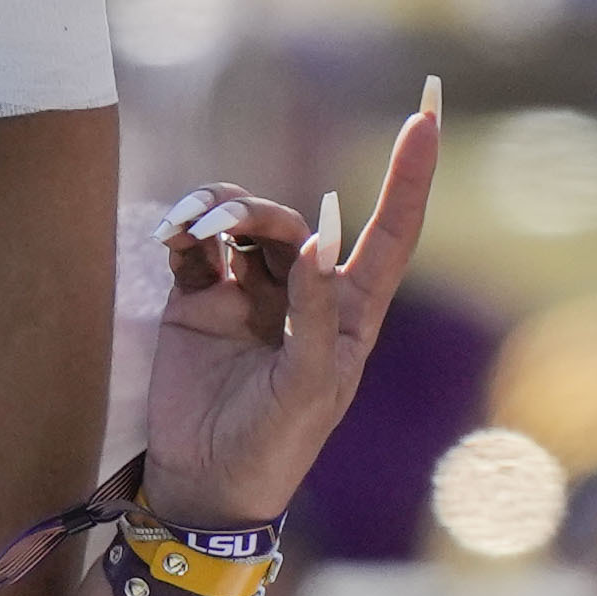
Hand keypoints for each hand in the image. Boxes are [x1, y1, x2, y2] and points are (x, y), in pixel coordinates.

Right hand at [137, 90, 443, 527]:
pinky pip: (198, 248)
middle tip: (220, 226)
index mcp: (349, 314)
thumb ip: (313, 313)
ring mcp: (249, 295)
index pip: (391, 232)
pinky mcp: (200, 302)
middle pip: (293, 219)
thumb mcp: (308, 387)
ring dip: (220, 211)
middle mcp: (303, 294)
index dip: (408, 175)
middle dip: (257, 210)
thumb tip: (320, 236)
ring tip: (192, 229)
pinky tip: (172, 240)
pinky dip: (185, 233)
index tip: (424, 112)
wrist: (204, 483)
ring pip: (243, 224)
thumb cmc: (274, 446)